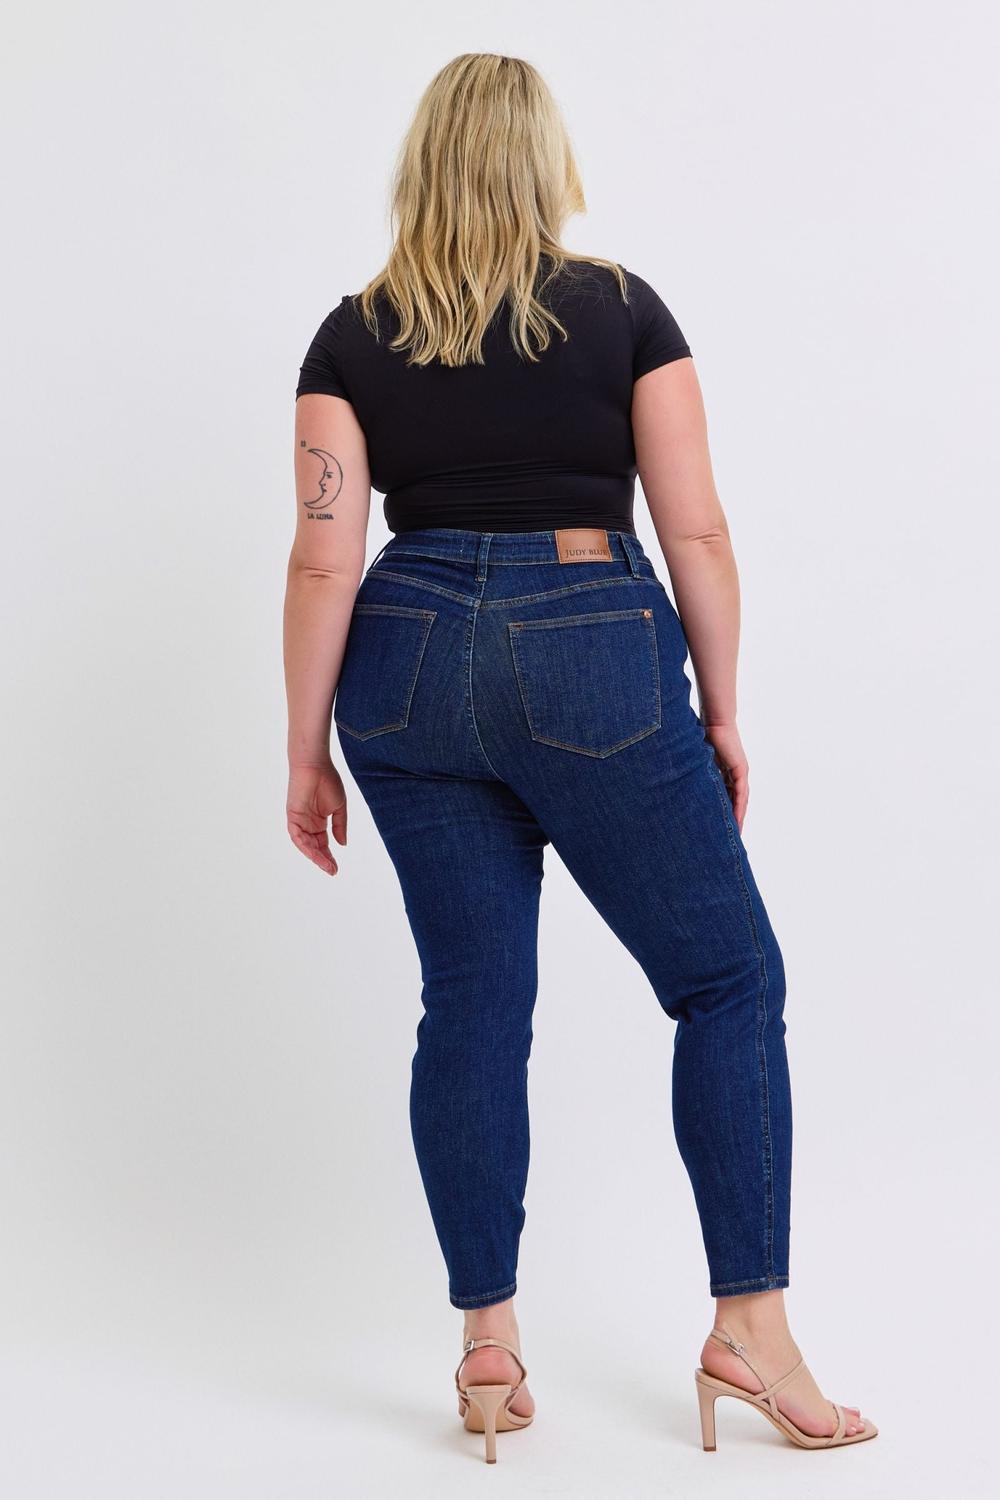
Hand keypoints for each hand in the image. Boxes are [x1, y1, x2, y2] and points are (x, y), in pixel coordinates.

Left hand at [286, 757, 347, 874]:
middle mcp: (307, 823)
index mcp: (318, 821)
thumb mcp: (339, 807)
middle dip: (323, 860)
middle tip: (333, 870)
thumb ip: (340, 826)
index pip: (323, 843)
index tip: (336, 868)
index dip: (329, 856)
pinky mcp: (292, 816)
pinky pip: (297, 836)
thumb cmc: (327, 780)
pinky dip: (305, 846)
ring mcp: (299, 820)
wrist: (315, 764)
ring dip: (315, 856)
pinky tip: (315, 854)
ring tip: (326, 866)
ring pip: (305, 844)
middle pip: (314, 847)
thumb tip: (342, 844)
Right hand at [702, 720, 748, 833]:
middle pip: (734, 800)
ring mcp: (739, 772)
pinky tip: (737, 820)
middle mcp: (734, 773)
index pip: (724, 794)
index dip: (722, 810)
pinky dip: (739, 808)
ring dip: (738, 817)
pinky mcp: (741, 770)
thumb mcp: (695, 758)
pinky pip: (740, 794)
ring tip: (735, 833)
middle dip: (732, 818)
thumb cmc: (702, 734)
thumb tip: (674, 776)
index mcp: (723, 770)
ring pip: (740, 800)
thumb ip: (691, 768)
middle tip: (728, 836)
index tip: (717, 825)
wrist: (714, 720)